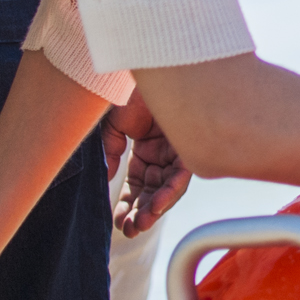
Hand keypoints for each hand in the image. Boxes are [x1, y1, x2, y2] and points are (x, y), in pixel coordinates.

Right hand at [102, 89, 191, 236]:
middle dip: (142, 214)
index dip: (127, 207)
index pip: (136, 189)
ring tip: (143, 223)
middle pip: (154, 193)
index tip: (117, 223)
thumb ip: (110, 152)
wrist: (149, 69)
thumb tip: (109, 178)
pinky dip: (171, 188)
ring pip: (169, 188)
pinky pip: (183, 173)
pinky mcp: (190, 145)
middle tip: (130, 230)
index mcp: (144, 156)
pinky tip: (159, 202)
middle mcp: (162, 157)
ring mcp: (177, 152)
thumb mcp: (114, 126)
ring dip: (156, 207)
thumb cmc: (131, 93)